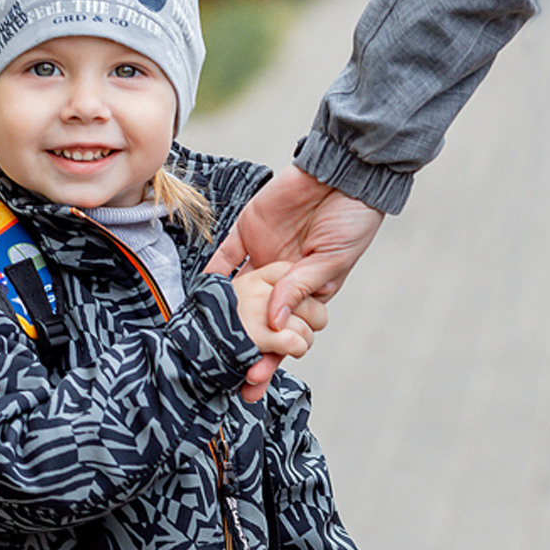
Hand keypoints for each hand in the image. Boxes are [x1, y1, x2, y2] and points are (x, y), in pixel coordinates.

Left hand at [209, 167, 384, 398]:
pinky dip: (210, 275)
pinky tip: (197, 298)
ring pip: (237, 295)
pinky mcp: (248, 230)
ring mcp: (264, 255)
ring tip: (207, 345)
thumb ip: (299, 289)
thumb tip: (273, 322)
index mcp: (309, 291)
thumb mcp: (332, 260)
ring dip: (222, 319)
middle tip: (226, 376)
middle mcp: (283, 278)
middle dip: (243, 349)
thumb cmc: (353, 218)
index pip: (285, 332)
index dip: (271, 357)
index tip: (254, 381)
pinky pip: (224, 256)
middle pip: (256, 321)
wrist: (344, 168)